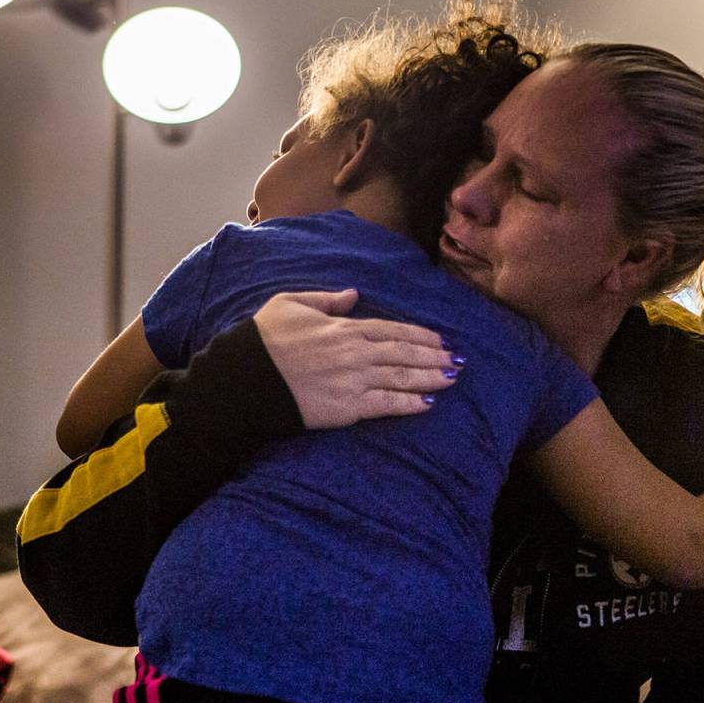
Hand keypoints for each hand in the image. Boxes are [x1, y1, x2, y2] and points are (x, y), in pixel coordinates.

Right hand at [253, 289, 461, 428]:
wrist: (246, 380)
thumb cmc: (264, 339)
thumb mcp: (291, 303)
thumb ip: (326, 299)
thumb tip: (353, 294)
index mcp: (344, 327)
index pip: (393, 330)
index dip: (420, 335)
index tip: (440, 340)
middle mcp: (356, 353)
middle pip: (405, 353)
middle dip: (434, 356)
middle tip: (457, 360)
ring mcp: (354, 381)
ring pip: (402, 377)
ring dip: (431, 377)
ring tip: (452, 377)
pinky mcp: (348, 407)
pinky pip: (387, 405)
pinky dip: (410, 404)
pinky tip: (429, 403)